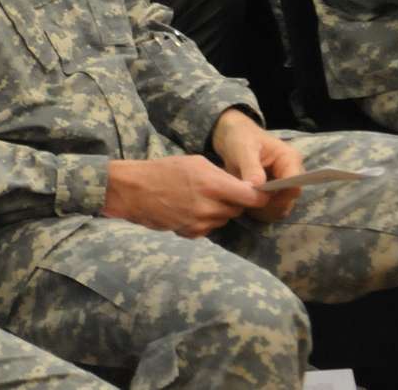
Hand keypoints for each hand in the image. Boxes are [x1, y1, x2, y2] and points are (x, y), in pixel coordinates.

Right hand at [103, 152, 266, 237]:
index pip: (251, 197)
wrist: (135, 191)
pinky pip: (210, 227)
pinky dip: (207, 220)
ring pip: (225, 218)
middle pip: (239, 209)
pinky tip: (191, 208)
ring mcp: (200, 223)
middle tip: (222, 191)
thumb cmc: (165, 170)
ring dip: (220, 210)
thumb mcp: (197, 162)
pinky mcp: (192, 234)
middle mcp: (209, 207)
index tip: (263, 193)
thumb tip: (244, 186)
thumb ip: (222, 176)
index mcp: (212, 185)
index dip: (260, 196)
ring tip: (201, 198)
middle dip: (236, 200)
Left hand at [210, 108, 305, 221]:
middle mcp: (290, 175)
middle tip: (246, 198)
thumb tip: (257, 187)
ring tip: (242, 198)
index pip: (295, 185)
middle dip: (267, 204)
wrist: (232, 139)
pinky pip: (270, 212)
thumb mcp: (243, 148)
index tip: (258, 196)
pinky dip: (258, 211)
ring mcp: (282, 187)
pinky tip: (244, 201)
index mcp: (290, 159)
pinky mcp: (273, 196)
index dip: (279, 195)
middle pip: (288, 201)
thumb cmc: (241, 138)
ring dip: (261, 210)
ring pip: (279, 210)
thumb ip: (251, 167)